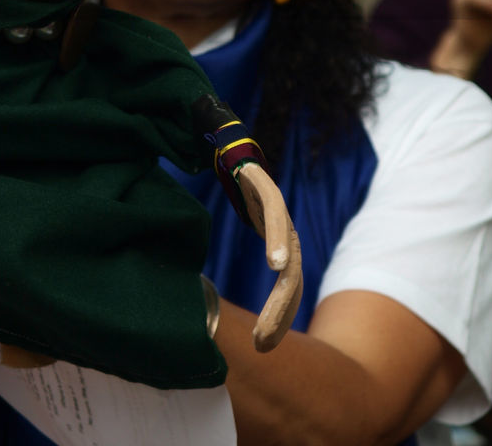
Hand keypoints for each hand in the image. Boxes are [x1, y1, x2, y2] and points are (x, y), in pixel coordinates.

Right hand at [234, 162, 302, 351]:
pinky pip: (276, 220)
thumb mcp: (232, 230)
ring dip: (284, 290)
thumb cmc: (235, 190)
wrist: (232, 145)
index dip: (279, 317)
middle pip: (293, 283)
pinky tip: (275, 264)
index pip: (288, 291)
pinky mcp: (270, 193)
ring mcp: (281, 215)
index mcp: (279, 247)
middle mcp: (286, 234)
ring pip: (289, 258)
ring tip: (273, 320)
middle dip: (281, 314)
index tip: (262, 346)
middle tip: (263, 344)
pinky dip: (276, 242)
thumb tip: (198, 288)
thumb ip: (225, 254)